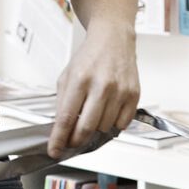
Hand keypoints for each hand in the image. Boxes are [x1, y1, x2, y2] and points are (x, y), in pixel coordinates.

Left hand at [48, 21, 138, 157]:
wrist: (113, 38)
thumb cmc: (89, 57)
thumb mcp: (67, 76)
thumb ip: (63, 103)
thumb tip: (61, 131)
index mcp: (80, 79)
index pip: (67, 117)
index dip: (59, 138)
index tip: (54, 150)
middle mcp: (101, 85)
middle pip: (86, 128)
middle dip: (76, 140)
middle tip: (72, 141)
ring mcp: (120, 90)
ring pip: (104, 128)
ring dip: (96, 128)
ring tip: (94, 113)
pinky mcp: (133, 94)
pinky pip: (121, 124)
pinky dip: (113, 123)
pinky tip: (108, 110)